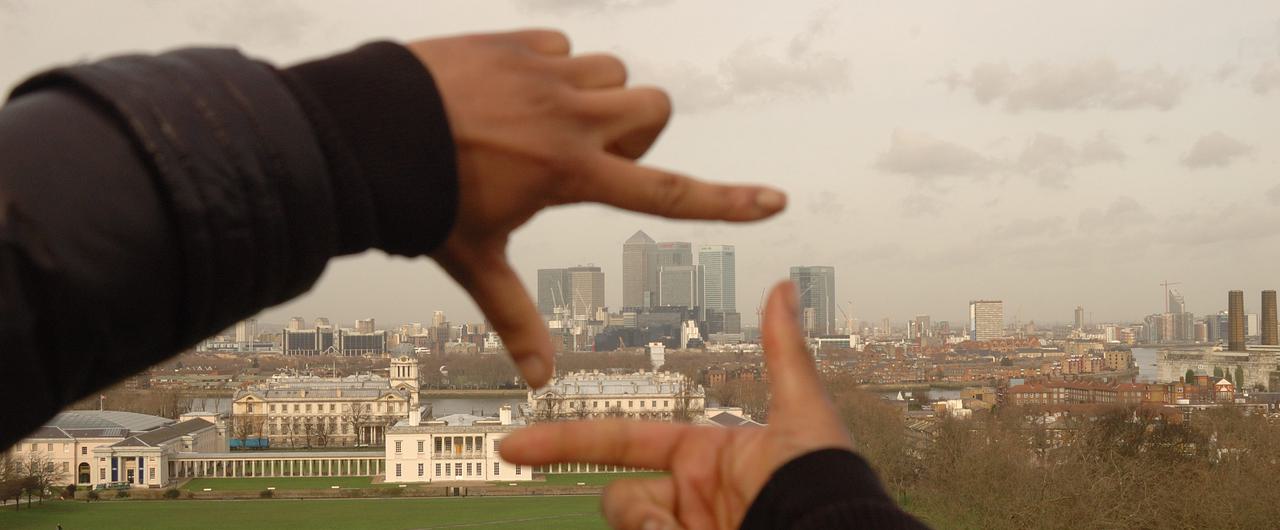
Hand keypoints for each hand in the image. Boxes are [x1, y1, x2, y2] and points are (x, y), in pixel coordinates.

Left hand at [407, 30, 787, 386]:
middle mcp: (571, 118)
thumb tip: (540, 382)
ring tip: (539, 123)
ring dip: (595, 96)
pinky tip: (506, 96)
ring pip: (613, 71)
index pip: (665, 192)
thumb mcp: (475, 261)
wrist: (360, 133)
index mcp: (570, 174)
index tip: (775, 200)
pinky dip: (552, 69)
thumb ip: (514, 317)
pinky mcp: (519, 43)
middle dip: (637, 130)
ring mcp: (547, 74)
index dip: (726, 201)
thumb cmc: (420, 203)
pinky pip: (566, 46)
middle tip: (583, 153)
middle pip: (655, 107)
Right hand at [500, 281, 851, 529]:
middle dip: (635, 512)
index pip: (621, 443)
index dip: (565, 442)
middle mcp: (690, 500)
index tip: (511, 448)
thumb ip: (784, 351)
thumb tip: (783, 283)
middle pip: (619, 499)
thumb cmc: (825, 484)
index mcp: (703, 459)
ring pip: (630, 525)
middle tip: (670, 525)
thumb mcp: (804, 416)